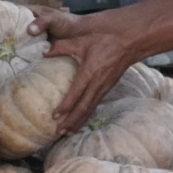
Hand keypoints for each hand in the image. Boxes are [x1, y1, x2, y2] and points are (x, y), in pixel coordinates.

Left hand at [28, 5, 132, 132]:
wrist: (129, 41)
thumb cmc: (104, 39)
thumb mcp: (81, 40)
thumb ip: (62, 46)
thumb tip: (43, 52)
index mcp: (90, 72)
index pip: (76, 94)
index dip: (65, 106)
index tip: (55, 116)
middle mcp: (98, 84)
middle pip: (83, 108)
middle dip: (71, 122)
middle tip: (59, 132)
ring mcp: (104, 87)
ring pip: (90, 109)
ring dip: (78, 122)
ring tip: (67, 133)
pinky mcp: (107, 88)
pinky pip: (95, 105)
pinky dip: (86, 116)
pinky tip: (79, 121)